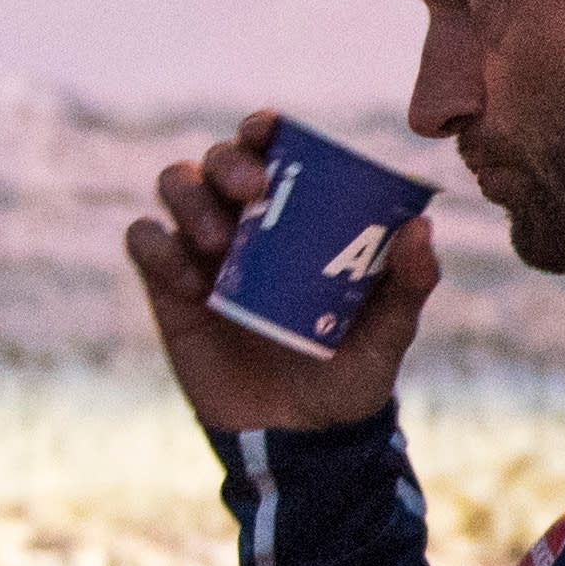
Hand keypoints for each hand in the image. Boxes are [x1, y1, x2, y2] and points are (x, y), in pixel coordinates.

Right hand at [127, 108, 439, 438]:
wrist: (301, 438)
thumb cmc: (350, 374)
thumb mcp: (388, 334)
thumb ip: (408, 285)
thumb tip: (421, 227)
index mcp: (299, 215)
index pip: (272, 148)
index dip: (264, 128)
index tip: (270, 132)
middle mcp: (247, 221)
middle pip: (218, 158)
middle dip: (228, 161)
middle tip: (252, 192)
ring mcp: (204, 251)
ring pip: (174, 184)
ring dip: (189, 196)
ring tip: (218, 241)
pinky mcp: (168, 288)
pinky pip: (144, 240)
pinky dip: (158, 247)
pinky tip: (193, 285)